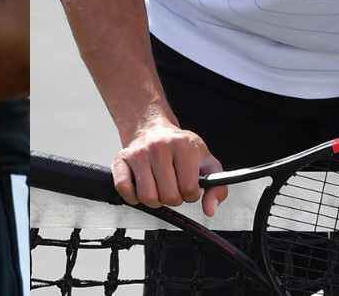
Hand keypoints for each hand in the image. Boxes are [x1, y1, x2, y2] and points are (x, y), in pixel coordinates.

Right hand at [112, 114, 226, 216]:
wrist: (153, 129)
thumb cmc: (181, 149)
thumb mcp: (206, 162)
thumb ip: (217, 188)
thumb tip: (210, 209)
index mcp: (183, 145)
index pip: (189, 189)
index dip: (191, 194)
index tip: (188, 185)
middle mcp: (159, 146)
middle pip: (168, 196)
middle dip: (173, 198)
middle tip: (173, 187)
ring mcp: (138, 153)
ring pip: (147, 197)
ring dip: (155, 200)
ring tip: (158, 188)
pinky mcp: (121, 159)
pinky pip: (124, 190)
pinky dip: (133, 197)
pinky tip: (141, 187)